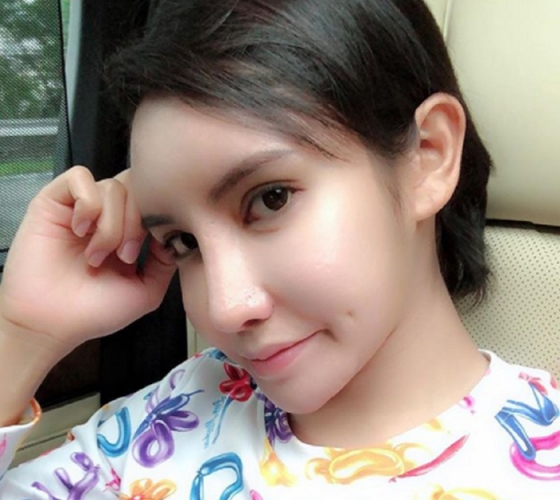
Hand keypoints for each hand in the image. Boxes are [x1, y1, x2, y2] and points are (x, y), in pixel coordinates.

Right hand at [0, 166, 176, 355]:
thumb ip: (166, 260)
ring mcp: (81, 207)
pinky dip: (88, 204)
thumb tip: (174, 232)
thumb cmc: (95, 311)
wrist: (52, 324)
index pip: (153, 200)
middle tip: (124, 256)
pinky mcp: (54, 201)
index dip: (159, 218)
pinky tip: (80, 231)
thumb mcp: (146, 290)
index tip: (154, 248)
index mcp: (129, 231)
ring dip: (111, 225)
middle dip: (138, 222)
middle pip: (137, 187)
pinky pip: (80, 178)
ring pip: (113, 186)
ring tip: (97, 255)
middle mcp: (107, 215)